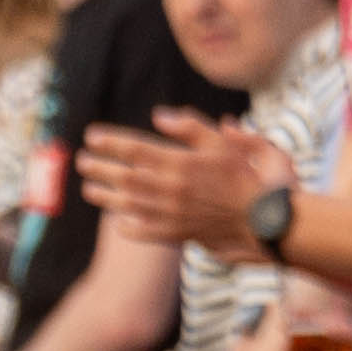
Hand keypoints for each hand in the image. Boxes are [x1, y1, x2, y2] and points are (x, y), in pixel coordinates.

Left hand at [78, 113, 279, 242]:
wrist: (269, 220)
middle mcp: (173, 190)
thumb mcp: (226, 143)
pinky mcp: (178, 235)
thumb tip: (159, 116)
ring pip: (129, 205)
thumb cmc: (251, 176)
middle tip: (82, 160)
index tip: (92, 136)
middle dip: (100, 167)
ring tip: (88, 188)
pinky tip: (117, 221)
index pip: (137, 149)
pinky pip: (145, 232)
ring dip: (105, 196)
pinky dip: (128, 226)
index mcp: (183, 164)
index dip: (111, 142)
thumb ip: (192, 127)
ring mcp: (173, 215)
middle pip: (125, 177)